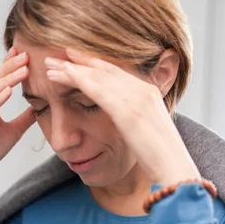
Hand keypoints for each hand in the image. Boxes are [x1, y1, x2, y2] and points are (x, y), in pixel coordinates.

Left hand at [44, 48, 200, 184]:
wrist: (174, 169)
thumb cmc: (161, 158)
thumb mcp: (148, 132)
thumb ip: (136, 121)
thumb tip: (126, 124)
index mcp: (149, 93)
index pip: (117, 72)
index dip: (96, 64)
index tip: (77, 58)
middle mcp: (143, 89)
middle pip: (105, 69)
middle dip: (80, 60)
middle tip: (59, 54)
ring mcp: (136, 98)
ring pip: (96, 76)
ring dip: (71, 68)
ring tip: (50, 64)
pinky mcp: (126, 110)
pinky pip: (96, 89)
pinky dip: (76, 79)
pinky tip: (61, 75)